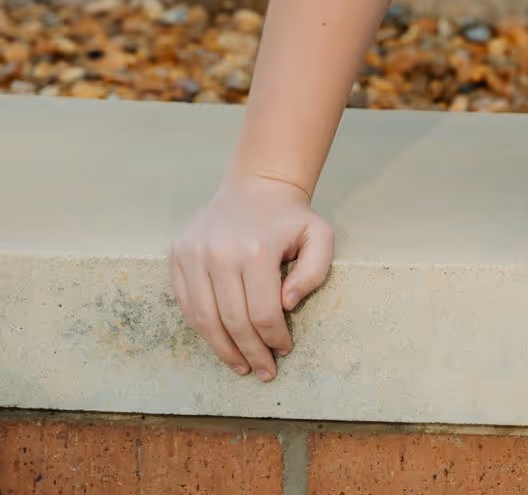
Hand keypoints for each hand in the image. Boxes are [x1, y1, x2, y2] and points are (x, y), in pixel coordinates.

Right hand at [168, 174, 333, 381]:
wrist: (256, 187)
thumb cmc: (289, 219)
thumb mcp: (319, 236)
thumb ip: (314, 271)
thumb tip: (288, 303)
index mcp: (256, 250)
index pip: (262, 313)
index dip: (274, 340)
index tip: (284, 351)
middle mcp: (220, 253)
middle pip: (233, 322)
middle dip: (250, 354)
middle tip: (263, 371)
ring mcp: (194, 254)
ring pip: (205, 320)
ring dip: (223, 350)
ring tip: (240, 366)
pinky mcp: (178, 256)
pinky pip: (187, 305)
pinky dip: (203, 329)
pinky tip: (220, 342)